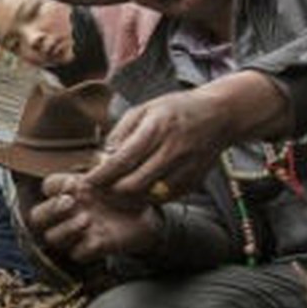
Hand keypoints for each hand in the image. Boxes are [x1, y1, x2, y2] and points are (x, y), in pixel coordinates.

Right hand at [29, 173, 160, 262]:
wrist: (145, 215)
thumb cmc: (127, 191)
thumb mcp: (120, 176)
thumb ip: (107, 169)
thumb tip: (101, 161)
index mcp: (70, 191)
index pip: (48, 187)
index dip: (56, 186)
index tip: (75, 183)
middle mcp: (66, 213)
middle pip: (38, 217)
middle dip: (51, 210)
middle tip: (70, 203)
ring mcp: (75, 233)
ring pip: (52, 237)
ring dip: (66, 229)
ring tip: (87, 219)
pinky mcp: (89, 249)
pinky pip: (77, 253)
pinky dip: (86, 246)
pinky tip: (100, 237)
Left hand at [86, 71, 290, 202]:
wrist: (219, 115)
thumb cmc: (175, 110)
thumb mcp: (144, 109)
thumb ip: (120, 133)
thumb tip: (101, 158)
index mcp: (156, 128)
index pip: (121, 161)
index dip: (100, 176)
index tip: (87, 181)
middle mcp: (171, 150)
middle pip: (132, 184)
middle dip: (111, 191)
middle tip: (100, 190)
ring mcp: (184, 168)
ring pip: (147, 195)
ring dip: (127, 197)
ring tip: (116, 189)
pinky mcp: (192, 181)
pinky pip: (163, 198)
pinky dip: (147, 197)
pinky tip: (140, 187)